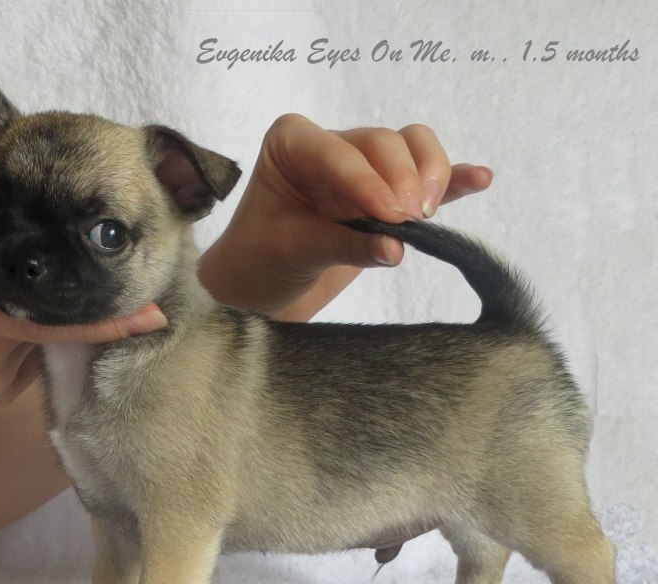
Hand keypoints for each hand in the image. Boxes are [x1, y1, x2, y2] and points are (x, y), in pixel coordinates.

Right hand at [0, 223, 166, 410]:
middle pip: (49, 329)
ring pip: (43, 346)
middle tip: (67, 279)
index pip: (45, 319)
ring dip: (38, 322)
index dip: (102, 321)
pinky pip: (30, 362)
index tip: (152, 316)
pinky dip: (24, 341)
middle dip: (60, 304)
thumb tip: (50, 253)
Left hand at [198, 113, 492, 319]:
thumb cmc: (260, 261)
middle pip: (384, 143)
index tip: (392, 217)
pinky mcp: (386, 192)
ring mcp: (362, 166)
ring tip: (426, 215)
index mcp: (293, 143)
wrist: (261, 284)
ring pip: (410, 149)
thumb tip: (396, 248)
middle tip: (410, 222)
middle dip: (402, 180)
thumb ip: (343, 246)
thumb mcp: (292, 252)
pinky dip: (452, 180)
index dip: (368, 182)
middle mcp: (330, 144)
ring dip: (428, 177)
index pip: (339, 152)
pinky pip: (424, 177)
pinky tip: (479, 179)